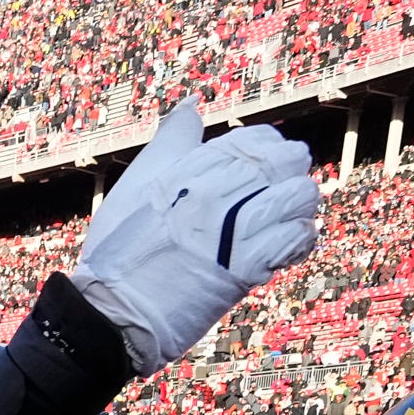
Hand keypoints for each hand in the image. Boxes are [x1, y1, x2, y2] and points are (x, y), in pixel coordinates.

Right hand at [72, 97, 321, 372]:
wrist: (113, 312)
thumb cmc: (119, 250)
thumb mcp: (135, 186)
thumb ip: (170, 142)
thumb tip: (191, 102)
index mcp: (192, 171)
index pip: (254, 140)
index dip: (267, 146)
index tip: (263, 162)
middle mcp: (217, 195)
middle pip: (283, 163)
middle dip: (291, 172)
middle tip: (282, 188)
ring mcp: (234, 232)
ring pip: (298, 198)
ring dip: (300, 204)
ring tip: (288, 215)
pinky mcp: (247, 268)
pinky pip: (296, 239)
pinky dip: (300, 238)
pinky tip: (287, 243)